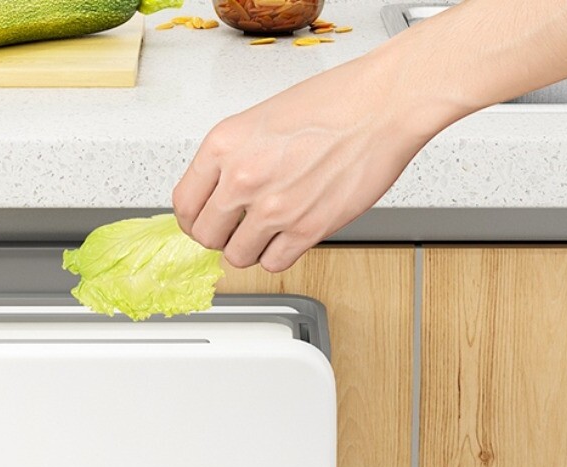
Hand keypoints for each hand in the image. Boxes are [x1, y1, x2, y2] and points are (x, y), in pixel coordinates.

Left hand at [174, 0, 566, 272]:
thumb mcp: (262, 119)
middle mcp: (242, 178)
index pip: (184, 204)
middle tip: (234, 232)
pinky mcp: (306, 230)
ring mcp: (273, 209)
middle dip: (220, 237)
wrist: (381, 106)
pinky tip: (288, 238)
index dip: (193, 220)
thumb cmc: (333, 103)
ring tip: (265, 234)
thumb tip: (219, 194)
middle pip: (207, 237)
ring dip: (249, 250)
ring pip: (237, 257)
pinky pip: (273, 264)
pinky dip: (278, 256)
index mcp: (224, 145)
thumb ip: (235, 158)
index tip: (203, 224)